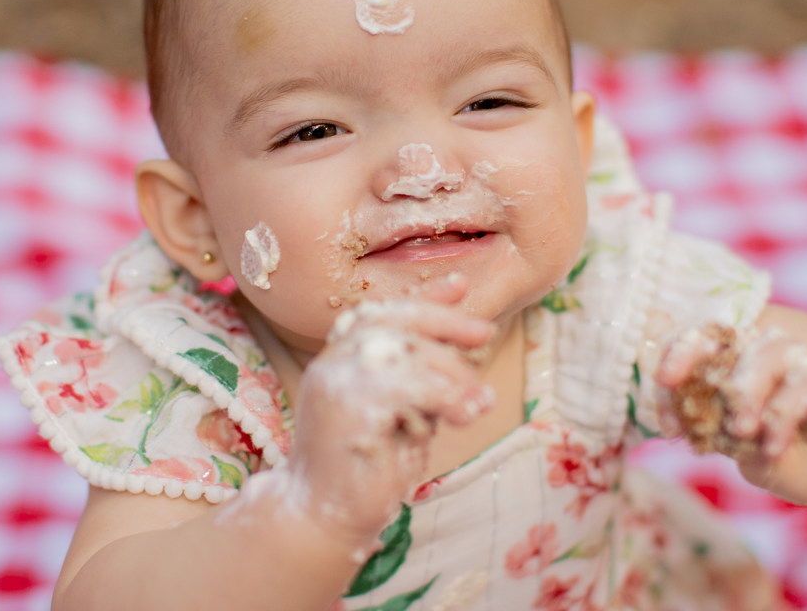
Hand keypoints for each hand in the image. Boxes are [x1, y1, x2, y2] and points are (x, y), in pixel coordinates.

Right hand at [284, 275, 493, 543]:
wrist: (321, 521)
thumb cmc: (366, 466)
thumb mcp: (403, 408)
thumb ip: (423, 368)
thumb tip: (461, 329)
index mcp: (340, 358)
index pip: (383, 313)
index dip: (425, 299)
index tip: (462, 286)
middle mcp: (332, 363)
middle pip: (394, 321)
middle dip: (445, 324)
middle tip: (485, 336)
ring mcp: (334, 384)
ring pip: (402, 350)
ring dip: (451, 372)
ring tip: (478, 402)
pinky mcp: (346, 410)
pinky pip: (405, 386)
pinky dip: (444, 396)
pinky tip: (461, 416)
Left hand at [655, 323, 806, 508]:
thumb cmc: (793, 456)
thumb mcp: (743, 451)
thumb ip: (713, 427)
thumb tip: (678, 407)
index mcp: (732, 366)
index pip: (691, 347)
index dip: (670, 373)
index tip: (669, 426)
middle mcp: (761, 353)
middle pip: (717, 334)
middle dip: (687, 355)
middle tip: (672, 383)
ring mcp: (797, 360)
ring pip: (762, 353)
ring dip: (744, 392)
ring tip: (740, 431)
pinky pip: (803, 384)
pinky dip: (782, 415)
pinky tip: (772, 446)